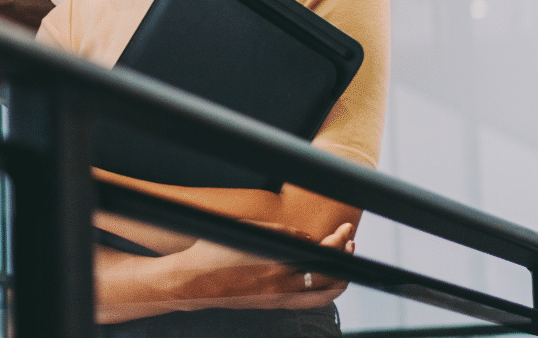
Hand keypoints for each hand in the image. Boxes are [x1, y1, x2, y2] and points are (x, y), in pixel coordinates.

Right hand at [167, 221, 354, 309]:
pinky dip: (324, 290)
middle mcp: (281, 286)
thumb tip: (307, 240)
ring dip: (339, 276)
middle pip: (330, 276)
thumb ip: (281, 234)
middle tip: (348, 241)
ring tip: (343, 260)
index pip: (322, 254)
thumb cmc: (213, 253)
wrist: (189, 282)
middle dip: (344, 256)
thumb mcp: (247, 232)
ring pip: (324, 295)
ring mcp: (278, 300)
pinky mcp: (273, 305)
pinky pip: (310, 302)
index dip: (337, 241)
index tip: (344, 230)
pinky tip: (323, 277)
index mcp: (275, 264)